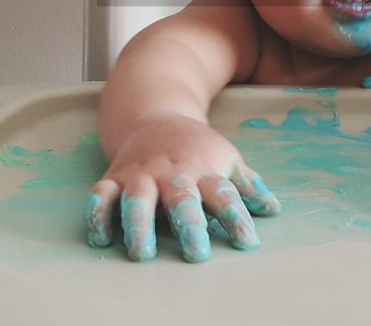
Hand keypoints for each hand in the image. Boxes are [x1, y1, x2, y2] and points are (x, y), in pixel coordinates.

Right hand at [86, 113, 280, 262]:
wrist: (154, 115)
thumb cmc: (196, 147)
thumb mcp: (226, 158)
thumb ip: (247, 186)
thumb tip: (273, 209)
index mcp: (203, 170)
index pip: (223, 194)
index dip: (236, 217)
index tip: (247, 241)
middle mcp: (171, 173)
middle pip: (181, 199)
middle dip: (189, 226)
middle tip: (197, 254)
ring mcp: (141, 174)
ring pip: (137, 199)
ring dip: (139, 225)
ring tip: (142, 253)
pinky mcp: (114, 176)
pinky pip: (101, 195)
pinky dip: (98, 215)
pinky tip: (101, 238)